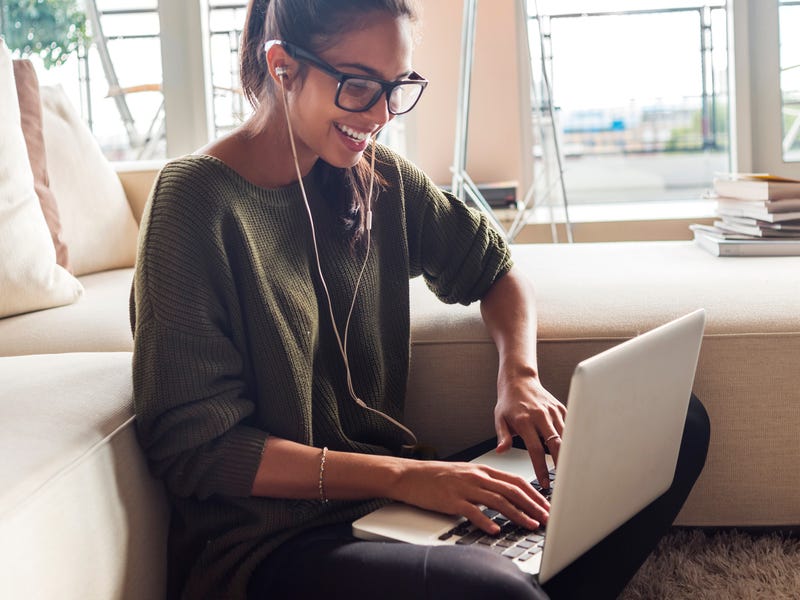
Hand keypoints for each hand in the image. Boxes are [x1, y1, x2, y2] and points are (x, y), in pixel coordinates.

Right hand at [393, 460, 549, 534]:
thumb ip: (485, 481)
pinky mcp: (451, 500)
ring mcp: (464, 488)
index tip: (546, 506)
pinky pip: (472, 511)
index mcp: (482, 470)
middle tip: (546, 518)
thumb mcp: (465, 473)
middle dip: (532, 505)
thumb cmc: (436, 476)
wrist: (410, 475)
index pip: (515, 481)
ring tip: (530, 525)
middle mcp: (476, 477)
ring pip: (497, 500)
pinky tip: (495, 530)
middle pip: (511, 490)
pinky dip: (486, 521)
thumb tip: (506, 494)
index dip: (534, 494)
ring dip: (517, 514)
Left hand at [494, 368, 566, 489]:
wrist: (519, 380)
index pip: (535, 450)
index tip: (545, 483)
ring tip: (570, 471)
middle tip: (564, 480)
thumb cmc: (508, 402)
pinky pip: (569, 427)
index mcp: (524, 421)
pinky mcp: (561, 408)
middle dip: (562, 464)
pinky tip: (572, 453)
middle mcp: (541, 416)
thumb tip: (501, 451)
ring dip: (569, 454)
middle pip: (557, 444)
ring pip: (567, 437)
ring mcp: (553, 411)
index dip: (541, 468)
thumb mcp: (499, 419)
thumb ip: (503, 436)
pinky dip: (572, 440)